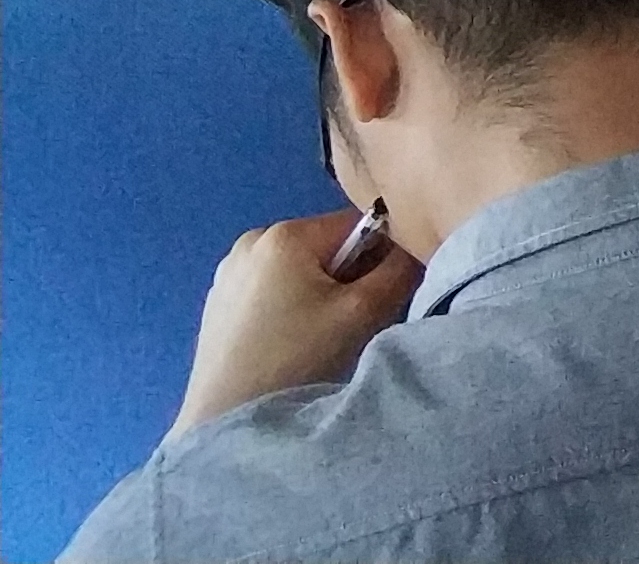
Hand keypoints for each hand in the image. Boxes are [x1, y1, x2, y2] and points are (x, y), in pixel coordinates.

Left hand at [175, 211, 419, 430]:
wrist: (227, 420)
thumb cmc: (296, 359)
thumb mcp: (363, 312)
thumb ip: (400, 268)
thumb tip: (414, 245)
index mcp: (283, 235)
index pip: (358, 224)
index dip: (378, 257)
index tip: (373, 298)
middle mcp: (251, 242)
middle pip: (327, 246)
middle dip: (346, 277)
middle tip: (344, 323)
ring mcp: (228, 272)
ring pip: (300, 269)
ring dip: (318, 293)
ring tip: (313, 337)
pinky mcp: (218, 301)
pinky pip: (271, 288)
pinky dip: (288, 306)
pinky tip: (284, 344)